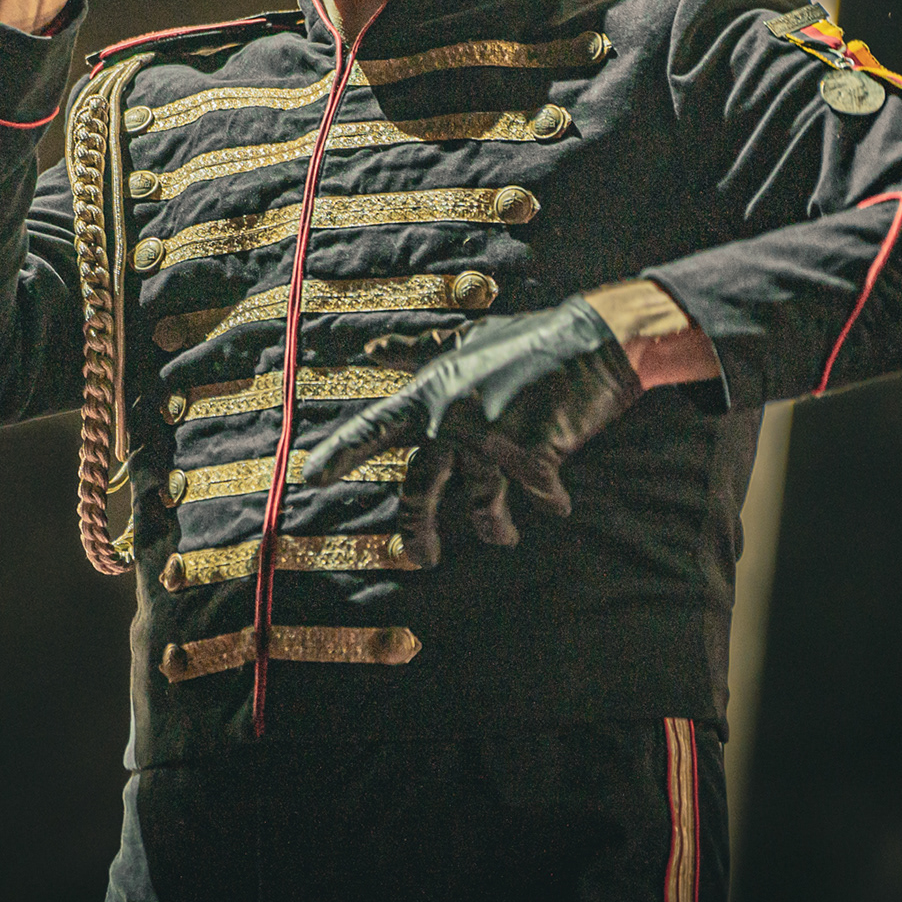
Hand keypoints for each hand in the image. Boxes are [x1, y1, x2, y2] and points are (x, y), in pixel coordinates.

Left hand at [299, 296, 643, 565]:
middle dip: (418, 531)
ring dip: (495, 528)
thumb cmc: (528, 343)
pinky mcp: (532, 453)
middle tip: (420, 558)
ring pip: (482, 504)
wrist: (592, 342)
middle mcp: (452, 416)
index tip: (310, 477)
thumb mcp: (470, 343)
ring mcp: (491, 436)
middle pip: (420, 488)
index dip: (341, 453)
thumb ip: (420, 353)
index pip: (375, 427)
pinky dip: (551, 500)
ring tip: (504, 539)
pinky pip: (538, 495)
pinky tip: (560, 503)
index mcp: (433, 393)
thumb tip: (374, 349)